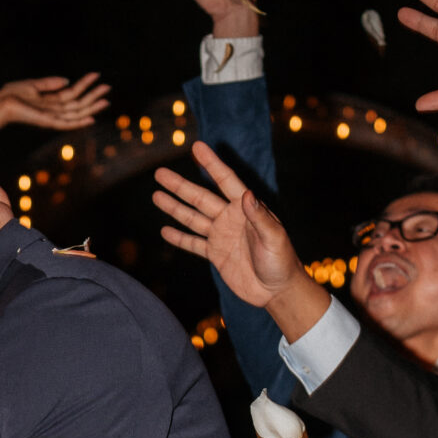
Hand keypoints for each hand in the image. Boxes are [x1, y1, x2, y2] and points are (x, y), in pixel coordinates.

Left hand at [0, 73, 109, 154]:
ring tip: (106, 100)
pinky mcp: (48, 123)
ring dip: (91, 107)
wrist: (1, 104)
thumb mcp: (33, 85)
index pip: (72, 93)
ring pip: (77, 113)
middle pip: (78, 104)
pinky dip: (79, 122)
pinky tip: (91, 118)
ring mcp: (52, 118)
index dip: (85, 84)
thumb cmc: (12, 94)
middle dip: (93, 96)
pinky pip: (67, 123)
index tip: (97, 74)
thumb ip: (50, 83)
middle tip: (108, 87)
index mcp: (50, 101)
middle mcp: (54, 111)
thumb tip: (67, 80)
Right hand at [153, 144, 327, 336]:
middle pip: (200, 198)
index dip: (211, 164)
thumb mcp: (274, 238)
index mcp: (245, 209)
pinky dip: (179, 238)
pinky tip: (164, 231)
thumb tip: (246, 194)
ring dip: (174, 208)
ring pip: (192, 218)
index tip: (196, 147)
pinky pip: (194, 244)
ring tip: (155, 195)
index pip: (225, 181)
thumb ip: (260, 217)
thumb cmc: (281, 262)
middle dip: (179, 186)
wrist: (277, 291)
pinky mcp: (216, 254)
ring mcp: (221, 236)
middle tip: (159, 173)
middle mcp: (230, 218)